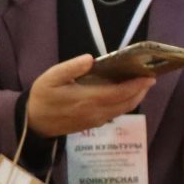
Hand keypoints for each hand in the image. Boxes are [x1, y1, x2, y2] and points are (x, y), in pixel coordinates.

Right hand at [26, 54, 153, 136]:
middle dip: (141, 91)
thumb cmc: (43, 97)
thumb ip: (71, 67)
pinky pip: (114, 114)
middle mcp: (96, 112)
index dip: (136, 86)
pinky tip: (125, 94)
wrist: (33, 122)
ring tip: (142, 84)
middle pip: (126, 103)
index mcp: (88, 99)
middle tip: (150, 78)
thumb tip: (90, 59)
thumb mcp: (52, 77)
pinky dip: (124, 104)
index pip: (119, 93)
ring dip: (135, 98)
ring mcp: (96, 120)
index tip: (149, 76)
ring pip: (122, 110)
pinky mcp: (93, 124)